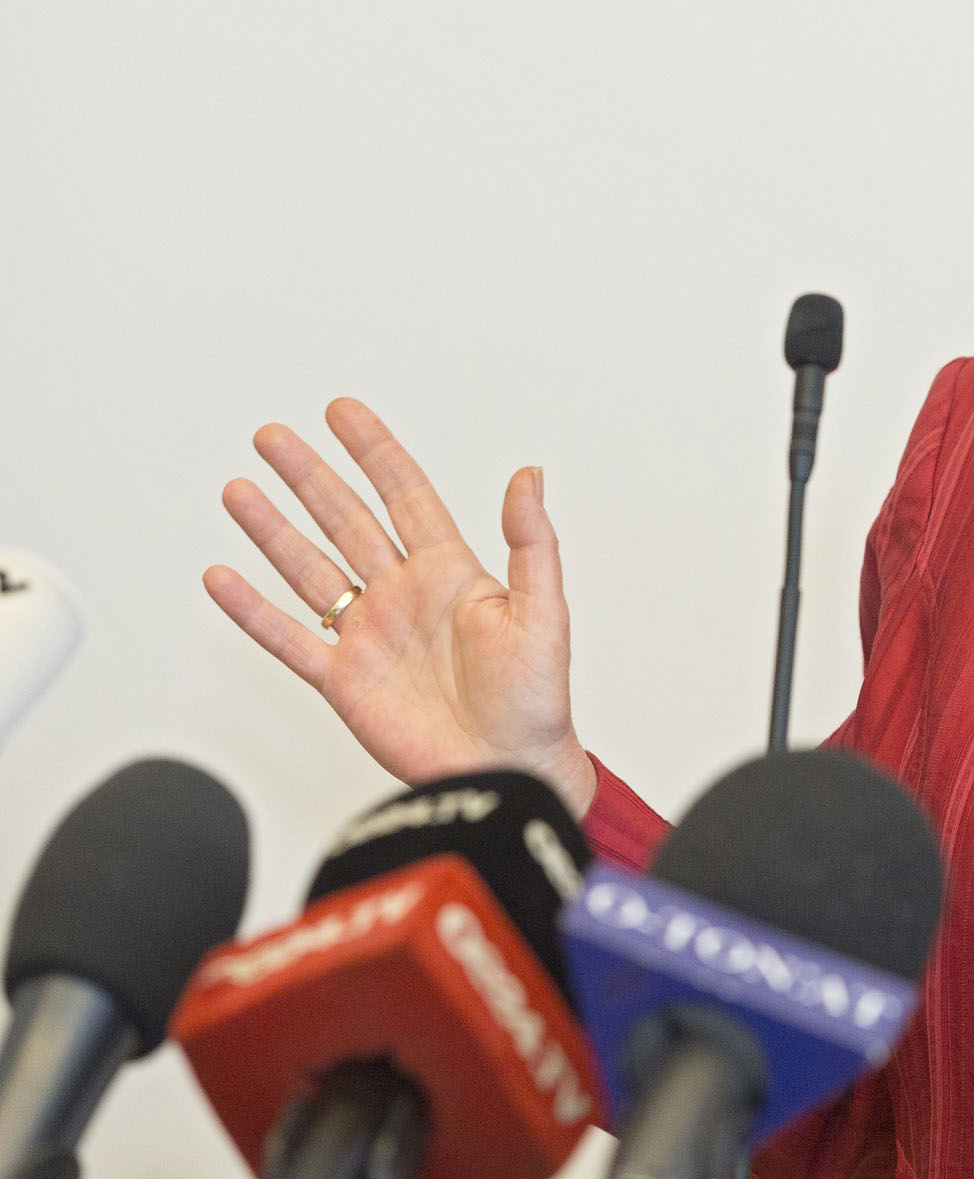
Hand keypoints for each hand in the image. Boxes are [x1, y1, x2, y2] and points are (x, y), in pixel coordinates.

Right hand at [204, 399, 596, 816]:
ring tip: (239, 489)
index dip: (375, 452)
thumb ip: (530, 541)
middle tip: (273, 437)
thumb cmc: (537, 699)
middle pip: (347, 520)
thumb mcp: (542, 611)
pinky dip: (253, 611)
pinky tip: (223, 578)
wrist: (510, 769)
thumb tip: (529, 474)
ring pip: (310, 569)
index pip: (406, 495)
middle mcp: (404, 595)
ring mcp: (370, 635)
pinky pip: (289, 638)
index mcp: (452, 573)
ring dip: (274, 530)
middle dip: (311, 477)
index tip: (343, 412)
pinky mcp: (345, 681)